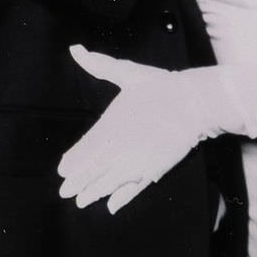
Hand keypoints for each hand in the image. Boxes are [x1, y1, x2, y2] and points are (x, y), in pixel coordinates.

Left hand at [59, 46, 214, 212]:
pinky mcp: (154, 169)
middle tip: (65, 193)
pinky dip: (122, 199)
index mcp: (110, 126)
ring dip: (94, 193)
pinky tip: (112, 207)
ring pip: (110, 183)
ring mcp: (137, 161)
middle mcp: (119, 147)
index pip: (84, 150)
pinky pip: (133, 189)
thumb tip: (75, 49)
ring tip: (82, 202)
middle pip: (93, 170)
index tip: (62, 171)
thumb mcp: (127, 73)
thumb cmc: (160, 86)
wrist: (193, 103)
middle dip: (78, 182)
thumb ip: (99, 65)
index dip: (72, 162)